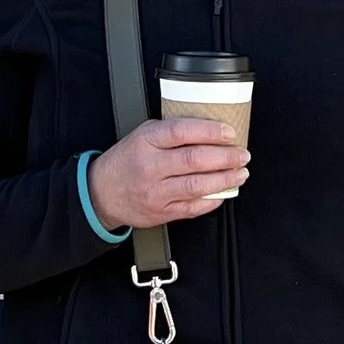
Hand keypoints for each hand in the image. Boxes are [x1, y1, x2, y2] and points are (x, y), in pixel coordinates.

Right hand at [86, 117, 248, 232]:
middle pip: (194, 160)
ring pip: (197, 185)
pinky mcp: (160, 212)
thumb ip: (171, 132)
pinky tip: (223, 193)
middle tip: (242, 155)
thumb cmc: (127, 160)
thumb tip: (210, 131)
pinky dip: (212, 200)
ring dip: (224, 179)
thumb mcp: (142, 135)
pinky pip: (192, 207)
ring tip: (239, 173)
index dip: (210, 132)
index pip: (183, 132)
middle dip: (225, 157)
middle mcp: (150, 166)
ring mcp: (155, 192)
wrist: (101, 193)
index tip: (229, 132)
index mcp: (146, 141)